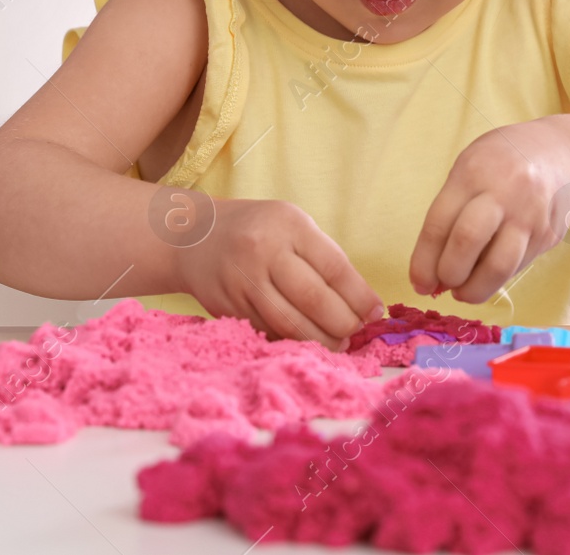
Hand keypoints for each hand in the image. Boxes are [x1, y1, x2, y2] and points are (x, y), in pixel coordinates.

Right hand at [172, 197, 384, 350]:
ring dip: (321, 340)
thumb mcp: (292, 224)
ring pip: (289, 324)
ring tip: (338, 343)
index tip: (375, 311)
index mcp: (288, 225)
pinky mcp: (227, 307)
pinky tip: (308, 342)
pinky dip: (293, 342)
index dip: (359, 296)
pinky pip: (268, 332)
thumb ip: (323, 257)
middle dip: (343, 323)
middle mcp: (262, 251)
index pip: (333, 267)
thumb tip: (362, 303)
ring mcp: (241, 281)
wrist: (194, 236)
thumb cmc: (258, 229)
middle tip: (357, 332)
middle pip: (313, 299)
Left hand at [409, 118, 569, 304]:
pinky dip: (496, 279)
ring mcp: (530, 214)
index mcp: (472, 173)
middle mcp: (503, 192)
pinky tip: (488, 275)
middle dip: (449, 274)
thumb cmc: (500, 163)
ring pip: (499, 266)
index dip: (424, 261)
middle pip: (468, 241)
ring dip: (475, 290)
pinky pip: (517, 267)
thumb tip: (432, 271)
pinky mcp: (548, 234)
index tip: (419, 283)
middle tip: (443, 285)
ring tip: (464, 291)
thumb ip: (450, 213)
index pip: (440, 223)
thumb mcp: (469, 169)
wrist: (561, 152)